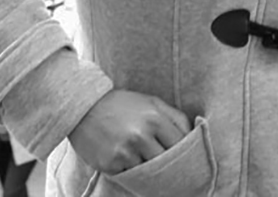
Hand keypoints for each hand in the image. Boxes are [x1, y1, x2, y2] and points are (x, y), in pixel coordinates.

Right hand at [67, 89, 191, 174]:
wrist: (84, 107)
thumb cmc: (123, 104)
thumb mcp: (152, 102)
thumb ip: (175, 117)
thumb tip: (193, 134)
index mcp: (155, 119)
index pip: (181, 144)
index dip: (186, 152)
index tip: (189, 158)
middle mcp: (141, 136)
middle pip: (166, 161)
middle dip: (171, 166)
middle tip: (176, 171)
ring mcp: (124, 152)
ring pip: (149, 172)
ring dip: (152, 171)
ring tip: (153, 167)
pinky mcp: (110, 164)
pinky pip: (130, 175)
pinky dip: (133, 172)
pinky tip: (131, 164)